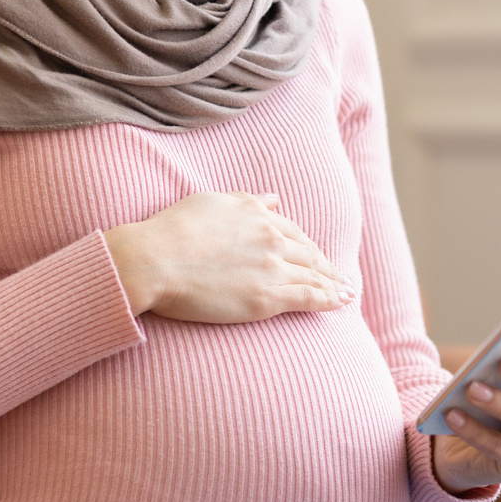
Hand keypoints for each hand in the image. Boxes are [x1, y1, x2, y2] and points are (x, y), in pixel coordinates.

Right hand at [103, 192, 353, 322]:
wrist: (154, 260)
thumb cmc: (171, 231)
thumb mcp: (211, 202)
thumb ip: (246, 200)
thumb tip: (272, 199)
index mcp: (256, 212)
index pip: (292, 230)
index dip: (307, 245)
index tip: (317, 254)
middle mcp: (270, 236)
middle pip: (308, 252)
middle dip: (326, 265)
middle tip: (339, 277)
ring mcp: (271, 266)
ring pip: (313, 275)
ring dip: (334, 284)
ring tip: (346, 292)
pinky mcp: (267, 296)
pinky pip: (308, 297)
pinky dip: (329, 299)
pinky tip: (341, 302)